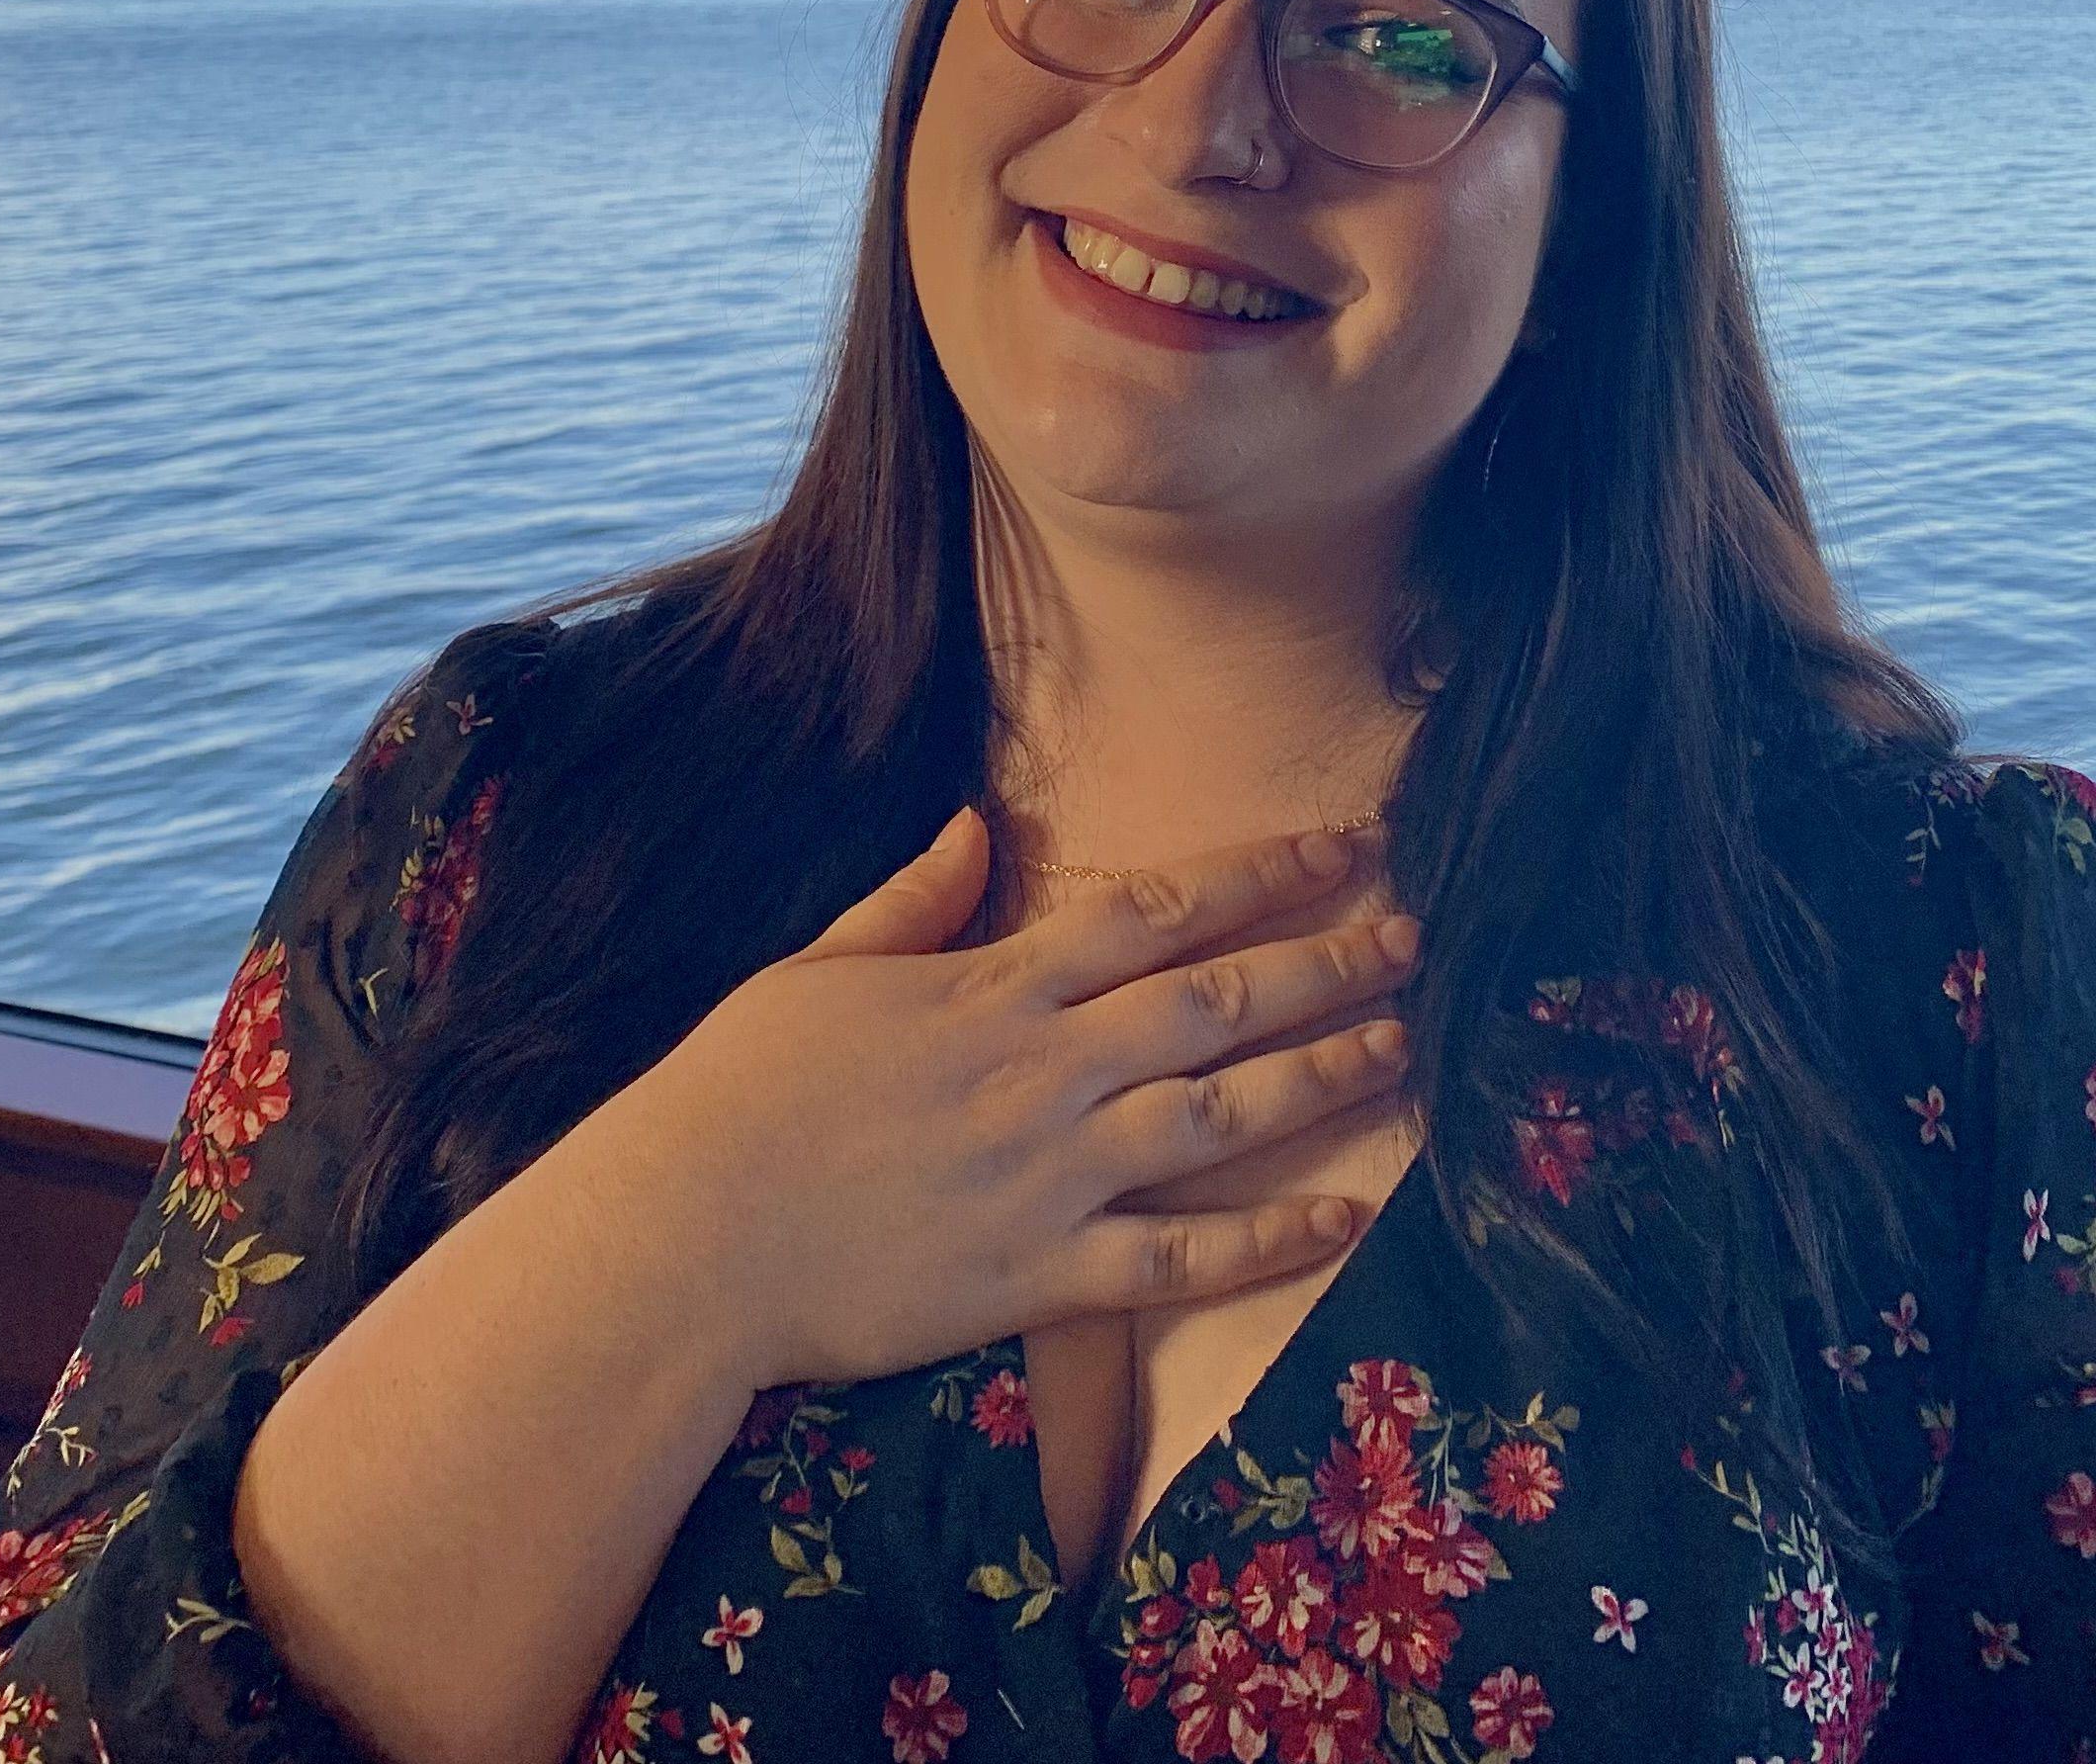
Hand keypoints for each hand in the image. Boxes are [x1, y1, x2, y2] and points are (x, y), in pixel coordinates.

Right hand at [610, 809, 1422, 1394]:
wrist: (681, 1241)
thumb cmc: (736, 1096)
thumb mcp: (820, 968)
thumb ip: (914, 898)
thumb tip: (976, 819)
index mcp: (994, 984)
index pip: (1156, 910)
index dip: (1260, 875)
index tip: (1341, 848)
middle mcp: (1043, 1068)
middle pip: (1215, 1000)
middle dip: (1324, 964)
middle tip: (1414, 939)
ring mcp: (1049, 1173)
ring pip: (1219, 1113)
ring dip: (1321, 1077)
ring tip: (1403, 1049)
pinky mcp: (1039, 1276)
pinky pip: (1178, 1256)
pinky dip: (1268, 1238)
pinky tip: (1344, 1217)